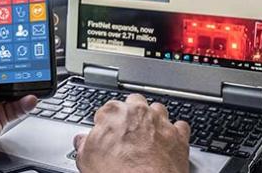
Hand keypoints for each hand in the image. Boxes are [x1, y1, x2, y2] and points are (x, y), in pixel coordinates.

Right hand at [74, 94, 190, 172]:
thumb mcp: (87, 160)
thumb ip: (83, 144)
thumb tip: (81, 140)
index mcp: (113, 113)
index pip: (107, 109)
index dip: (107, 122)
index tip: (107, 132)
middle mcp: (138, 112)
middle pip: (135, 103)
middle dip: (132, 113)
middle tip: (128, 131)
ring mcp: (161, 122)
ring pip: (158, 110)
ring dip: (154, 119)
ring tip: (149, 135)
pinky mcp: (179, 136)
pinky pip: (180, 126)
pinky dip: (175, 132)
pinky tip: (169, 141)